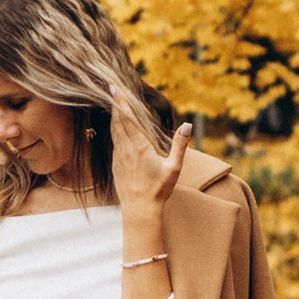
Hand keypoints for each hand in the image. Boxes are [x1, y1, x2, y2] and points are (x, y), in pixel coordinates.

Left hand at [111, 101, 191, 238]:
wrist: (139, 210)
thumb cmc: (158, 190)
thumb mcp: (174, 167)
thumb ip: (180, 145)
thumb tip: (187, 125)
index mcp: (140, 147)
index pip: (128, 119)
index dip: (121, 102)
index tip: (115, 88)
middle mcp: (126, 149)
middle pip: (118, 121)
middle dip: (115, 104)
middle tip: (111, 88)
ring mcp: (119, 157)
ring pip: (114, 131)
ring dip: (113, 116)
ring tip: (113, 103)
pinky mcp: (115, 164)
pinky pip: (114, 142)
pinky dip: (114, 130)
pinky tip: (116, 128)